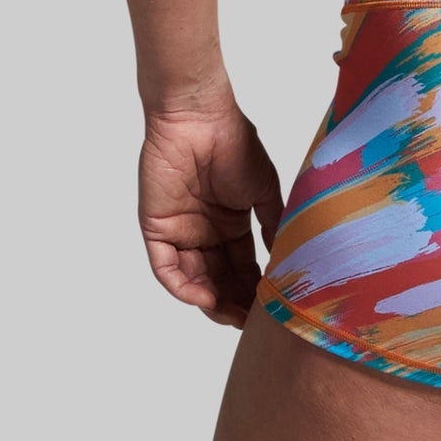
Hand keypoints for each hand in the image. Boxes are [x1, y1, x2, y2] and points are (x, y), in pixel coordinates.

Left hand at [138, 103, 282, 328]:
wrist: (200, 117)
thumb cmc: (235, 144)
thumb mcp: (263, 187)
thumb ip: (271, 222)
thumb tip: (284, 257)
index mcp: (230, 221)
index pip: (241, 265)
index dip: (253, 288)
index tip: (268, 309)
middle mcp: (205, 231)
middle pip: (218, 277)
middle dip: (233, 302)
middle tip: (249, 322)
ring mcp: (180, 231)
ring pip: (193, 278)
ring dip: (210, 301)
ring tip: (230, 316)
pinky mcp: (156, 229)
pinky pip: (166, 267)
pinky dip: (183, 286)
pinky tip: (204, 297)